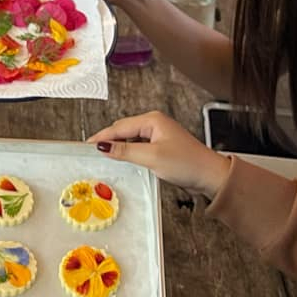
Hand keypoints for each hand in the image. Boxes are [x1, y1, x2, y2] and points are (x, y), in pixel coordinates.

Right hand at [87, 109, 228, 195]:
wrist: (209, 175)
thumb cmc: (188, 163)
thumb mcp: (152, 157)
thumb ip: (125, 151)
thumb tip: (104, 147)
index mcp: (152, 120)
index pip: (119, 127)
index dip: (102, 137)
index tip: (87, 145)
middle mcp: (155, 124)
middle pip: (123, 131)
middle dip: (108, 141)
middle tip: (92, 153)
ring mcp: (159, 135)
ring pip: (131, 139)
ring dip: (119, 148)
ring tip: (106, 158)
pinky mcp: (162, 147)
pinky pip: (139, 147)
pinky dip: (129, 153)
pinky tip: (125, 161)